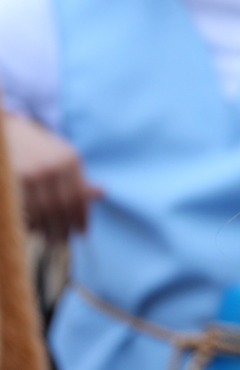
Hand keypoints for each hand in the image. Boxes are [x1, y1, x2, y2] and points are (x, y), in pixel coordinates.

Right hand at [4, 114, 102, 240]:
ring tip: (47, 237)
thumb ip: (78, 177)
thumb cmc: (36, 147)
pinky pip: (23, 208)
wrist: (5, 129)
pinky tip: (30, 227)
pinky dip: (27, 221)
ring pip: (41, 212)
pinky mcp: (12, 180)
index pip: (79, 198)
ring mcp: (30, 174)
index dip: (82, 218)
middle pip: (62, 208)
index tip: (82, 232)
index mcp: (70, 161)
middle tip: (63, 241)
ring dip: (45, 229)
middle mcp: (52, 168)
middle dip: (63, 228)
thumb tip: (101, 193)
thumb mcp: (61, 157)